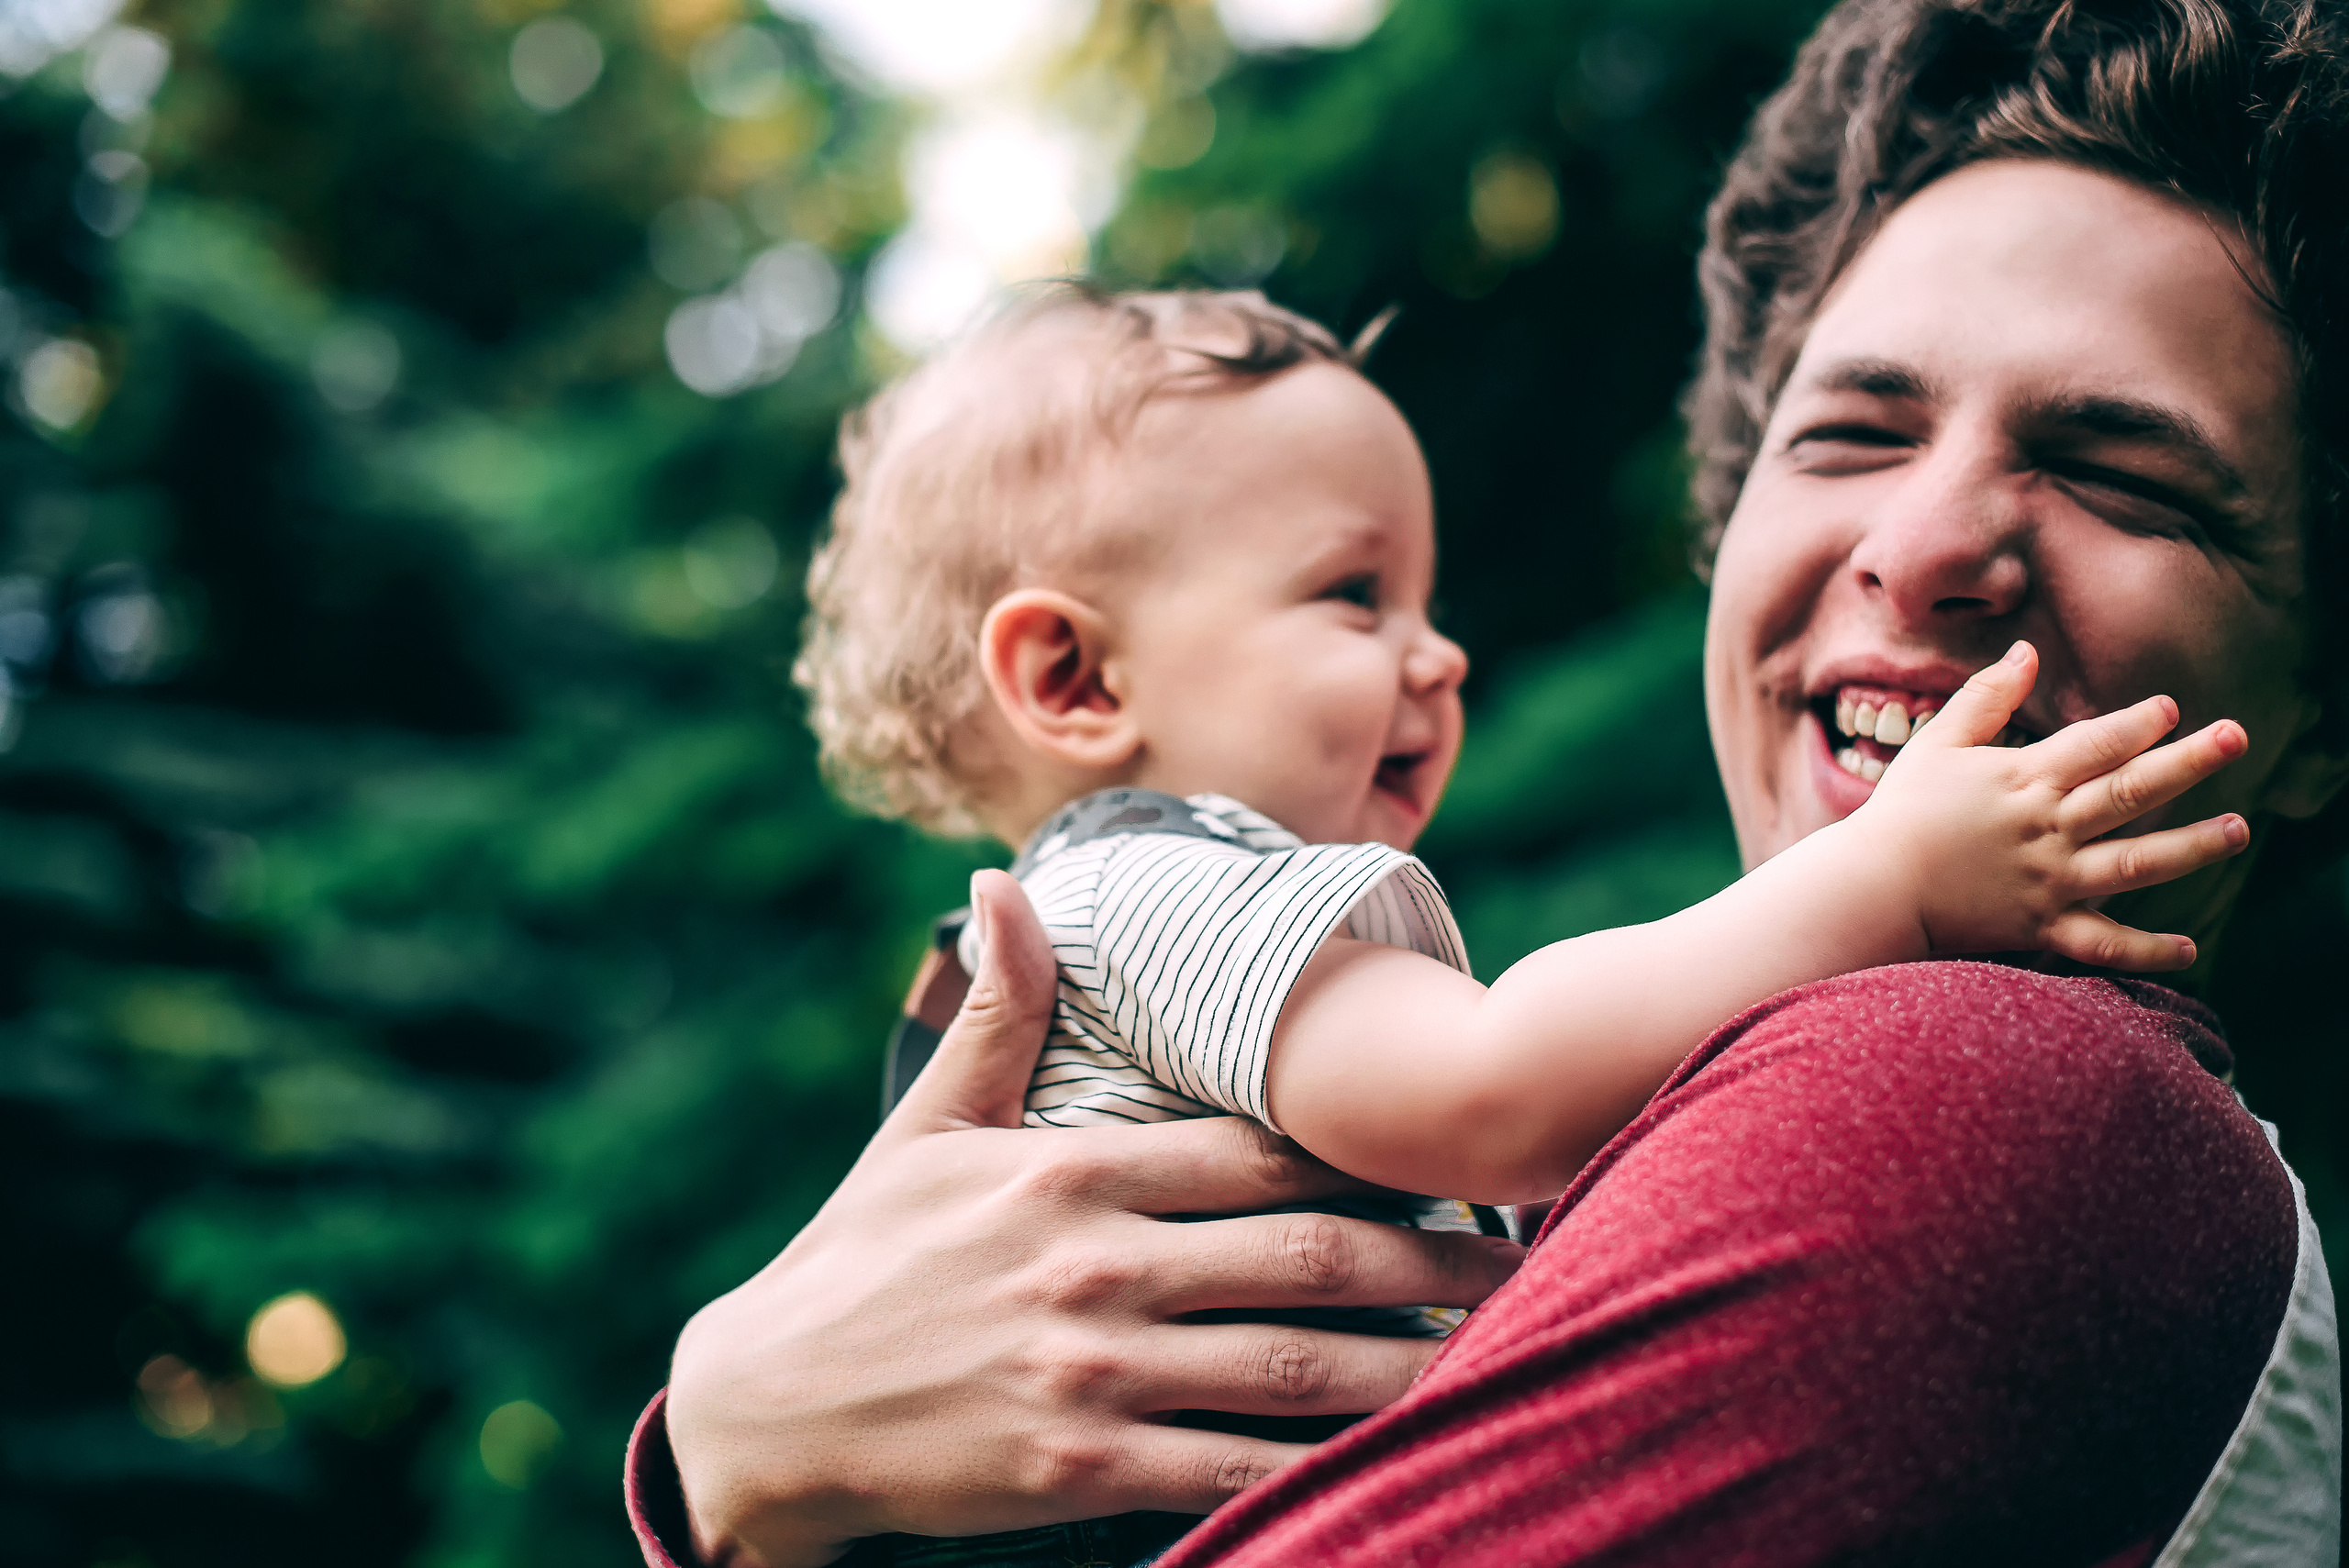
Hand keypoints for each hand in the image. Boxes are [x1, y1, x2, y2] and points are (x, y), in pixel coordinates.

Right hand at [665, 870, 1524, 1567]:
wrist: (769, 1406)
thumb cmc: (862, 1254)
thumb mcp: (925, 1122)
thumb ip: (998, 1010)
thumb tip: (1004, 884)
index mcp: (1073, 1171)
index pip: (1255, 1149)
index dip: (1369, 1154)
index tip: (1450, 1157)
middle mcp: (1097, 1263)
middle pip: (1308, 1254)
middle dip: (1431, 1258)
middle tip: (1525, 1256)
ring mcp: (1093, 1369)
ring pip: (1291, 1367)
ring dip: (1409, 1361)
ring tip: (1499, 1352)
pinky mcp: (1080, 1464)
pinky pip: (1229, 1468)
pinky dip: (1319, 1465)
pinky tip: (1394, 1460)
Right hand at [1855, 641, 2249, 969]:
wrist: (1873, 888)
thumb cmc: (1901, 813)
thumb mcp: (1937, 744)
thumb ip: (1985, 696)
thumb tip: (2028, 651)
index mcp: (2023, 779)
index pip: (2094, 744)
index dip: (2136, 724)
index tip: (2169, 709)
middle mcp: (2047, 827)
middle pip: (2131, 791)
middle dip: (2189, 762)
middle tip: (2237, 738)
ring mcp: (2049, 880)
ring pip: (2135, 862)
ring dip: (2191, 846)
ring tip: (2238, 829)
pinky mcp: (2041, 926)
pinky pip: (2102, 942)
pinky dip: (2145, 950)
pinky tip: (2188, 949)